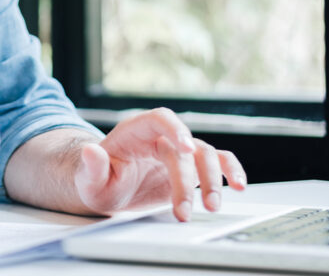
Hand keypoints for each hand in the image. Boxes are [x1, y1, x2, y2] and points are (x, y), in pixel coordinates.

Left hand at [73, 108, 245, 221]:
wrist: (108, 190)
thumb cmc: (98, 181)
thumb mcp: (89, 180)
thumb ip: (92, 167)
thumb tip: (90, 151)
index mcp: (135, 131)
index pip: (160, 119)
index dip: (175, 129)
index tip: (186, 148)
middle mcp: (160, 137)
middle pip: (184, 148)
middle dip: (188, 180)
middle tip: (185, 210)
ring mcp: (178, 152)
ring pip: (205, 155)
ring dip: (212, 180)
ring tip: (211, 206)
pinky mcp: (190, 168)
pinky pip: (217, 162)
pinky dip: (230, 171)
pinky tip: (239, 185)